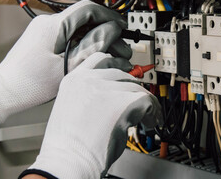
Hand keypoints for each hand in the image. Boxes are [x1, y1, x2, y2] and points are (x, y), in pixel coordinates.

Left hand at [0, 0, 131, 122]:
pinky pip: (70, 36)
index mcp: (54, 26)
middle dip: (107, 33)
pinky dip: (85, 45)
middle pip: (86, 20)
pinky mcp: (44, 39)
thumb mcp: (68, 67)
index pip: (88, 9)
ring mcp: (45, 30)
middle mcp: (48, 23)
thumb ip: (92, 47)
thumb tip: (112, 31)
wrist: (5, 91)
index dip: (109, 16)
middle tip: (121, 50)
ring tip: (111, 57)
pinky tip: (94, 57)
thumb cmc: (30, 84)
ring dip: (97, 40)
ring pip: (80, 29)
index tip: (122, 27)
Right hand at [26, 53, 161, 178]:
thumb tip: (111, 97)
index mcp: (73, 80)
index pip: (99, 59)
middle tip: (138, 104)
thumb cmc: (68, 146)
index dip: (116, 64)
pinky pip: (147, 100)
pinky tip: (148, 123)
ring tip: (144, 119)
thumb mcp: (72, 109)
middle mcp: (89, 80)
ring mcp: (105, 88)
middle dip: (131, 89)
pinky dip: (153, 112)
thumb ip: (89, 96)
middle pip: (121, 74)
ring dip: (143, 103)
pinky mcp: (122, 102)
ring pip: (135, 87)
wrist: (67, 161)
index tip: (127, 70)